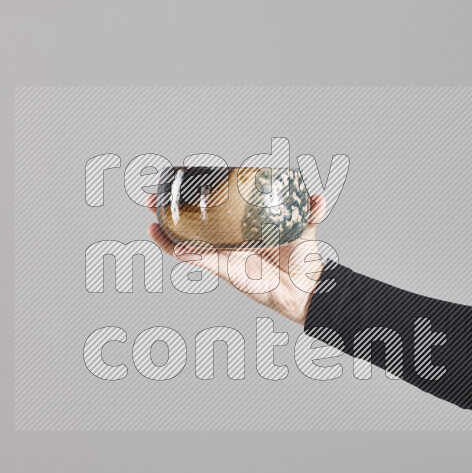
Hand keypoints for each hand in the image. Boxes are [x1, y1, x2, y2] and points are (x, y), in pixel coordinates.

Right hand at [146, 194, 326, 324]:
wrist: (308, 288)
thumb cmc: (302, 259)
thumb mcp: (305, 228)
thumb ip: (310, 212)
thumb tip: (319, 197)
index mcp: (241, 229)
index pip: (212, 212)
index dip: (192, 200)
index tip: (177, 184)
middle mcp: (228, 243)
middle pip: (191, 227)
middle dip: (169, 214)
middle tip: (152, 199)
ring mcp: (225, 257)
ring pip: (188, 245)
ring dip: (168, 235)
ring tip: (152, 222)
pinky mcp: (227, 271)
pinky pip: (201, 262)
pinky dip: (187, 255)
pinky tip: (173, 245)